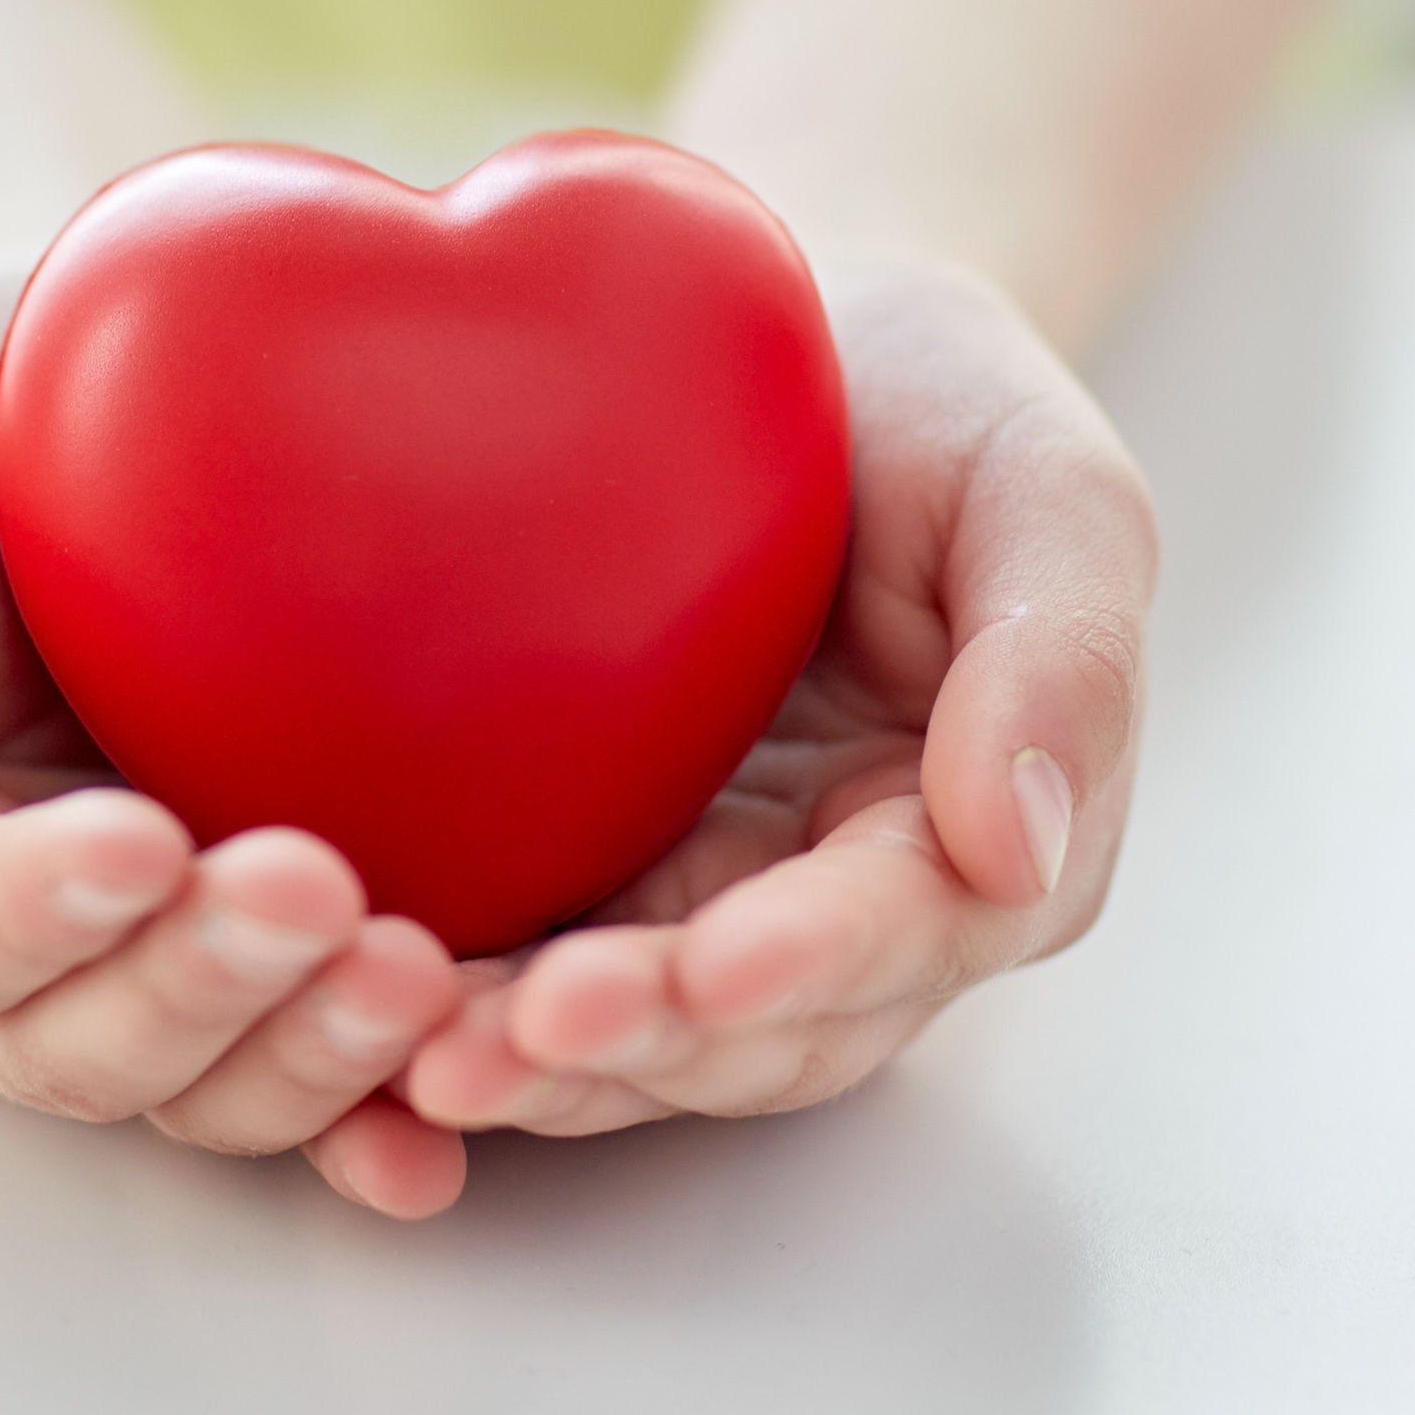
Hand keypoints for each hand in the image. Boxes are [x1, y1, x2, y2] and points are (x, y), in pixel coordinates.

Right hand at [0, 263, 470, 1219]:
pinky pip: (344, 1070)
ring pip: (219, 1078)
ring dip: (312, 1054)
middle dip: (197, 983)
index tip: (134, 839)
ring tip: (410, 972)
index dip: (30, 910)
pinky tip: (440, 1136)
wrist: (145, 366)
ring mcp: (178, 952)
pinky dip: (389, 1116)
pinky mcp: (310, 945)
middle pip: (89, 1041)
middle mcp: (34, 944)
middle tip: (307, 889)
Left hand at [346, 260, 1156, 1161]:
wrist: (778, 351)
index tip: (711, 967)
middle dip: (638, 1047)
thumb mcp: (1042, 488)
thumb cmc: (932, 404)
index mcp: (967, 840)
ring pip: (629, 1037)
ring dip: (530, 1063)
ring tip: (417, 1059)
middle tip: (507, 1040)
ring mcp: (696, 900)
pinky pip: (517, 965)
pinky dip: (448, 1004)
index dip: (810, 964)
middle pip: (750, 1030)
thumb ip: (1062, 656)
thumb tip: (1019, 848)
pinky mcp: (578, 871)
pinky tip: (353, 1009)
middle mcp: (831, 907)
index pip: (900, 934)